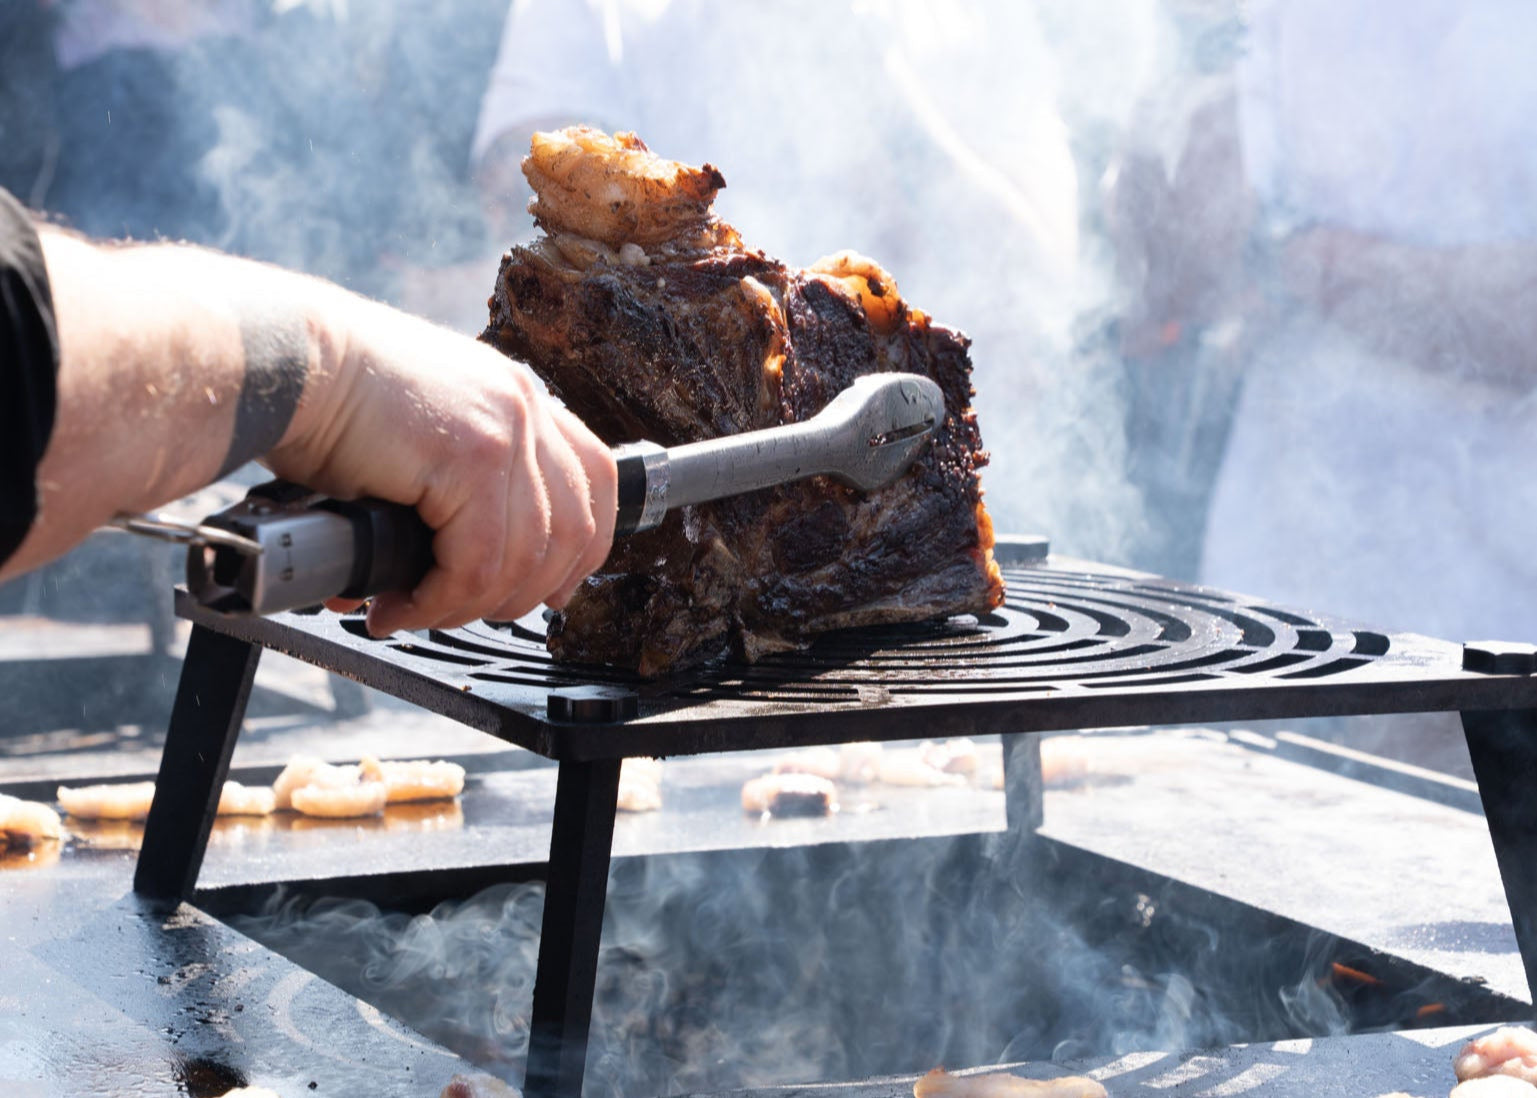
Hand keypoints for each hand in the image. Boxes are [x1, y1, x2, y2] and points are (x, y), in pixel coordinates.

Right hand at [267, 294, 615, 635]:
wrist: (279, 360)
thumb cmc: (324, 398)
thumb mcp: (418, 435)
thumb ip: (454, 482)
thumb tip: (450, 567)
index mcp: (517, 396)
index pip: (593, 480)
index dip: (579, 548)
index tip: (551, 590)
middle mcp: (524, 405)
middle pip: (575, 528)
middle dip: (525, 592)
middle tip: (463, 613)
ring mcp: (506, 428)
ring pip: (526, 557)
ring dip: (469, 605)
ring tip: (414, 613)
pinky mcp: (473, 456)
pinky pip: (479, 562)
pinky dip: (440, 600)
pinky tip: (400, 605)